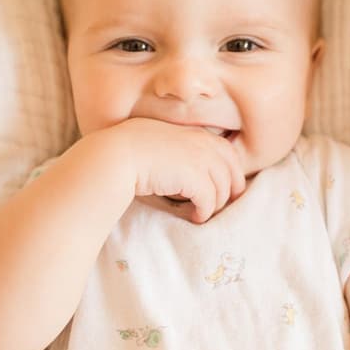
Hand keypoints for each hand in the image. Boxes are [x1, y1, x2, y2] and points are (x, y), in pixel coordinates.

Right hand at [95, 117, 245, 222]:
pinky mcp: (195, 178)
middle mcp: (202, 142)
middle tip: (223, 205)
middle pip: (232, 168)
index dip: (231, 170)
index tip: (228, 186)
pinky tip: (195, 217)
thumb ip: (175, 150)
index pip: (226, 150)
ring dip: (215, 204)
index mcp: (194, 132)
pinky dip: (205, 211)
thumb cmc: (127, 150)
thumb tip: (181, 171)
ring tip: (203, 213)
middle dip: (233, 188)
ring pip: (222, 187)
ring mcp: (201, 159)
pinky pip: (210, 200)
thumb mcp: (157, 142)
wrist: (116, 156)